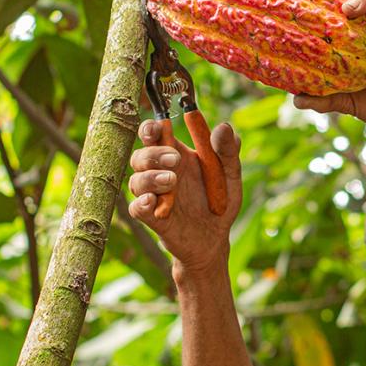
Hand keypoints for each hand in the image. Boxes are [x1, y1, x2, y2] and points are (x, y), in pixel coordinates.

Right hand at [128, 120, 242, 273]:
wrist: (217, 238)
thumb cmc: (220, 202)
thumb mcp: (230, 175)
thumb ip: (228, 152)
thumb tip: (224, 127)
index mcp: (177, 155)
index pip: (153, 135)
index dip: (149, 128)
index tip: (156, 127)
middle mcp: (160, 173)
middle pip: (140, 155)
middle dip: (153, 154)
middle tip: (174, 159)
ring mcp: (155, 196)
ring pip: (135, 181)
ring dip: (150, 178)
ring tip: (172, 180)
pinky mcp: (153, 218)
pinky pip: (136, 208)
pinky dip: (141, 202)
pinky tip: (152, 200)